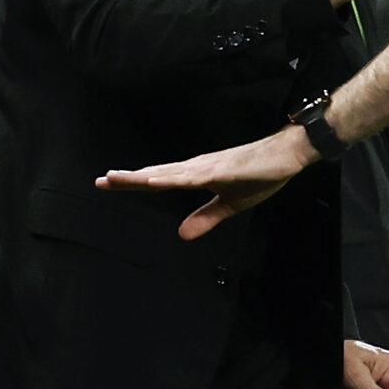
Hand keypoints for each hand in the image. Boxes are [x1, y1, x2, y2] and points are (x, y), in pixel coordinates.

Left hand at [95, 124, 315, 239]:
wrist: (287, 154)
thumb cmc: (261, 173)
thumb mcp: (231, 204)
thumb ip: (206, 217)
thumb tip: (181, 234)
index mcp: (198, 175)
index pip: (160, 179)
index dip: (134, 182)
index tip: (107, 182)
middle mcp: (197, 167)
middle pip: (157, 174)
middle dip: (128, 178)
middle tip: (101, 180)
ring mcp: (208, 166)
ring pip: (168, 173)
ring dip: (142, 176)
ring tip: (117, 178)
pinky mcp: (221, 169)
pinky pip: (191, 177)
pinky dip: (171, 179)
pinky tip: (154, 181)